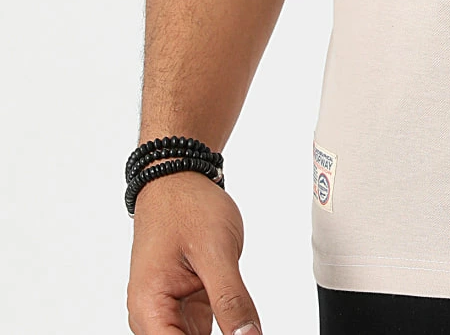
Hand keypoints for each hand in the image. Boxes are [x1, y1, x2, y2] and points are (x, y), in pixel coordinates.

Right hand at [126, 170, 261, 334]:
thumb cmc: (187, 207)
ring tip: (248, 328)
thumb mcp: (216, 252)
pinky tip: (243, 328)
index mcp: (149, 307)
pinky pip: (201, 331)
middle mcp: (153, 315)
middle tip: (251, 330)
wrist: (178, 180)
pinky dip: (224, 330)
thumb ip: (231, 299)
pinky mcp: (186, 303)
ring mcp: (169, 311)